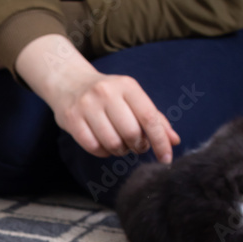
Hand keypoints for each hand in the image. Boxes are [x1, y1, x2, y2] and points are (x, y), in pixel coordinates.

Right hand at [16, 35, 179, 162]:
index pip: (148, 117)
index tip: (166, 158)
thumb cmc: (107, 94)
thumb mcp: (132, 98)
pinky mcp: (71, 119)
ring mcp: (87, 106)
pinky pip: (93, 147)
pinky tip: (104, 146)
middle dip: (138, 146)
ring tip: (120, 145)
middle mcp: (106, 93)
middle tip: (136, 146)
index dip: (160, 140)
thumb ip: (154, 118)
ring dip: (120, 151)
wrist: (69, 82)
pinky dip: (103, 152)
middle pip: (131, 133)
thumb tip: (174, 141)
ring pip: (112, 143)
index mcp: (127, 86)